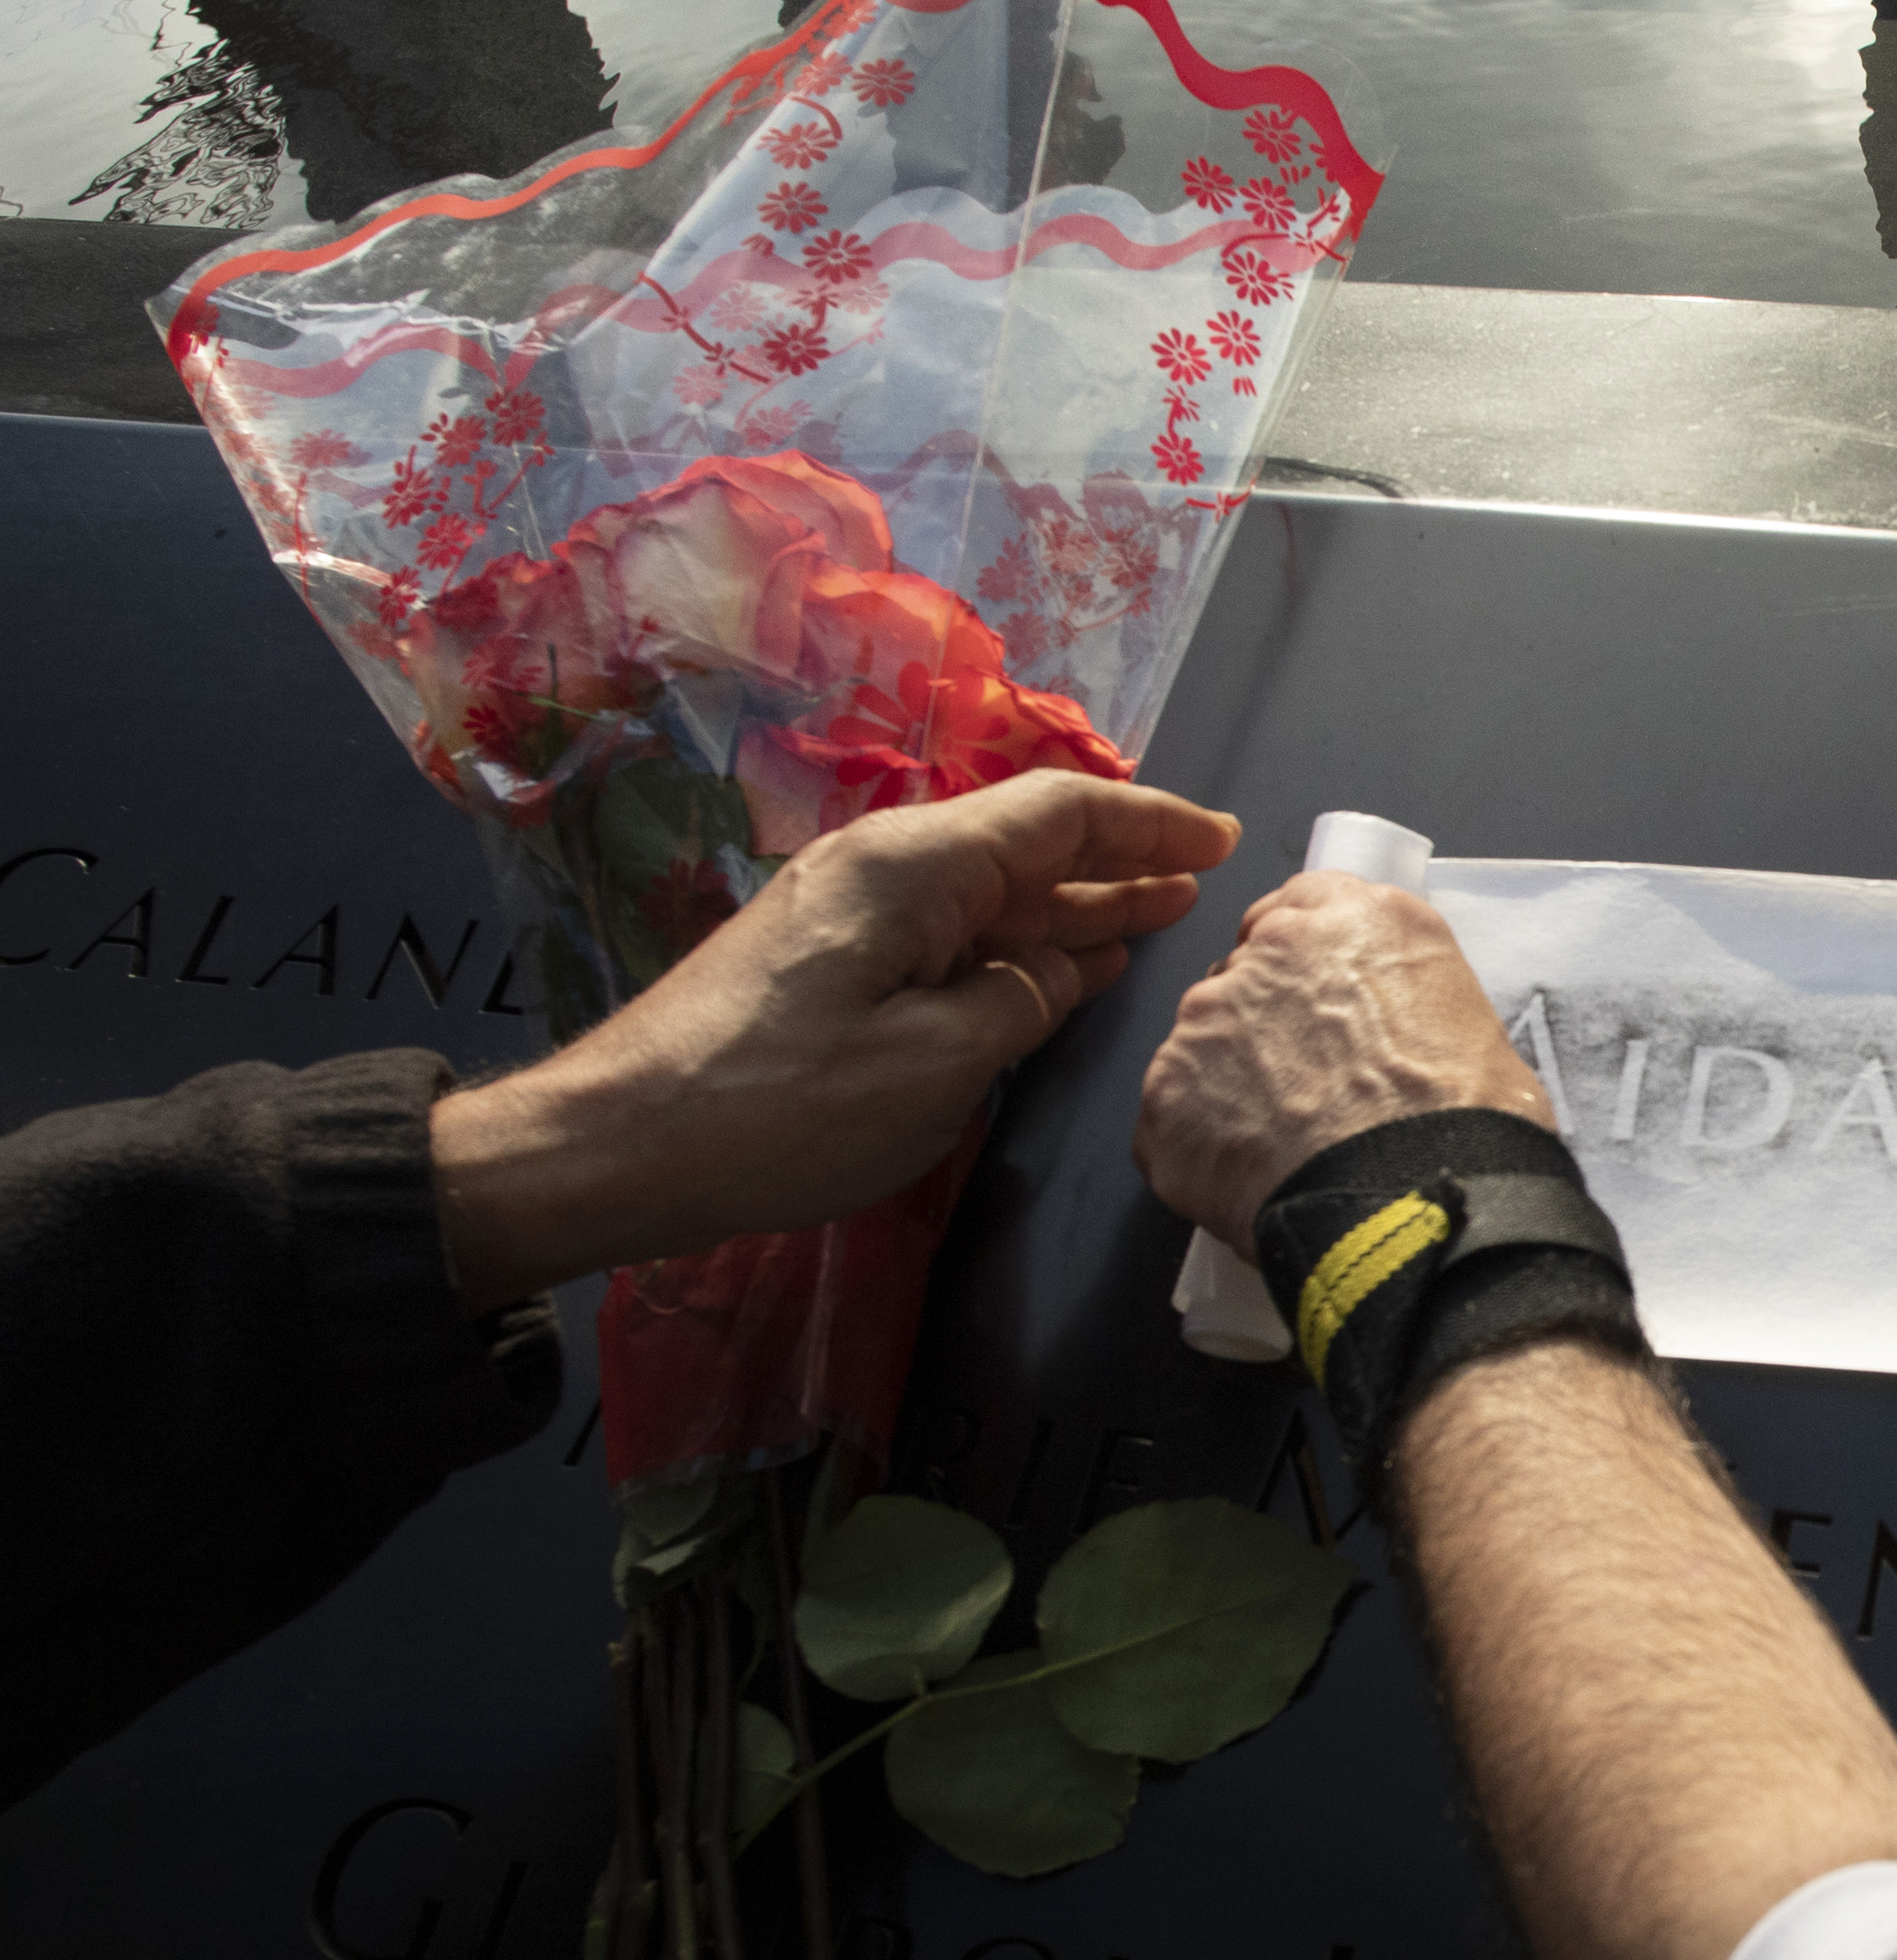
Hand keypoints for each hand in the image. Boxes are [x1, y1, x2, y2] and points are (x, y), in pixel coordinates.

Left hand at [431, 770, 1240, 1308]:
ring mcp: (849, 911)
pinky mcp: (826, 958)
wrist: (614, 1145)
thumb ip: (1021, 1004)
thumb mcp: (932, 1067)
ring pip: (986, 890)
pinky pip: (947, 929)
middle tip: (1204, 874)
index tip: (1219, 839)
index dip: (1148, 822)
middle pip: (1025, 842)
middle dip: (1120, 856)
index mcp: (911, 868)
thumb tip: (1065, 968)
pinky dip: (1015, 941)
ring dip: (1071, 902)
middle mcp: (880, 867)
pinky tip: (1058, 965)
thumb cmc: (779, 1108)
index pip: (1057, 814)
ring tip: (1153, 912)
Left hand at [1134, 872, 1551, 1249]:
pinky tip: (1253, 1179)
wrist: (1415, 1199)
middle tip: (1310, 1087)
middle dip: (1266, 1023)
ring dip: (1232, 1082)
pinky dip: (1204, 1145)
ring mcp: (1206, 1019)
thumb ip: (1400, 992)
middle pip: (1245, 974)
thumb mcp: (1469, 1017)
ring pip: (1204, 1043)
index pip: (1302, 908)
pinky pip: (1174, 1115)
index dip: (1308, 963)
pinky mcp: (1166, 1092)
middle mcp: (1271, 950)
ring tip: (1286, 1146)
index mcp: (1356, 917)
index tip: (1319, 1003)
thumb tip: (1381, 1031)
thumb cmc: (1462, 1120)